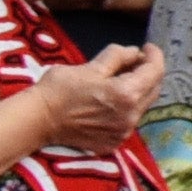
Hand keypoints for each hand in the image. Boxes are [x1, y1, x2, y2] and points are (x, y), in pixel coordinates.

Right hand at [38, 43, 162, 148]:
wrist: (36, 120)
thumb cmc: (58, 90)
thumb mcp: (89, 66)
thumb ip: (118, 57)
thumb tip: (135, 53)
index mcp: (126, 94)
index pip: (155, 70)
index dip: (153, 55)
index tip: (146, 48)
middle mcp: (130, 116)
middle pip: (153, 89)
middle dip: (148, 73)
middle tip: (134, 63)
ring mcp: (122, 132)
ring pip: (142, 106)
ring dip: (137, 91)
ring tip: (120, 82)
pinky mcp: (112, 142)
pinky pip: (128, 121)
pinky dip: (125, 109)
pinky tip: (110, 103)